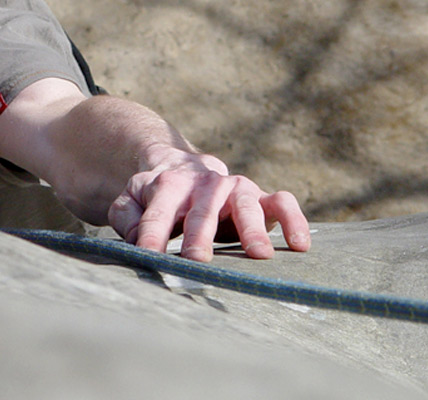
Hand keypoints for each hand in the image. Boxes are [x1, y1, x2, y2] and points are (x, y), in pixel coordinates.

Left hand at [106, 145, 310, 260]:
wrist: (183, 168)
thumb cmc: (156, 195)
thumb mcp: (132, 200)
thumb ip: (127, 217)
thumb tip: (136, 240)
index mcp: (168, 184)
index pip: (158, 212)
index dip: (152, 234)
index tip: (148, 256)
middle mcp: (205, 184)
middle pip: (202, 208)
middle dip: (199, 234)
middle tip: (197, 260)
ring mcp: (235, 189)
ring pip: (245, 202)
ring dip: (252, 228)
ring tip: (259, 255)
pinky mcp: (261, 197)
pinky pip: (282, 202)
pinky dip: (294, 220)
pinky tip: (299, 245)